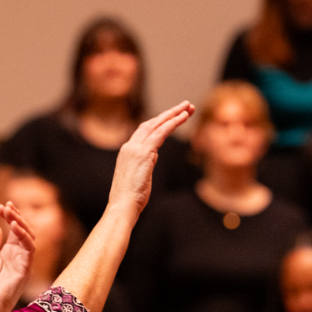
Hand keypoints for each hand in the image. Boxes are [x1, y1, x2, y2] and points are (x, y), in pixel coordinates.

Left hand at [0, 202, 34, 311]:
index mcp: (10, 253)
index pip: (15, 231)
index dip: (11, 217)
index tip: (2, 206)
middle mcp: (19, 256)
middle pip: (23, 231)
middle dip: (15, 216)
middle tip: (5, 206)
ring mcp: (24, 262)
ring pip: (29, 237)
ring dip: (20, 223)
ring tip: (9, 213)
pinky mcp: (26, 269)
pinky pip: (30, 249)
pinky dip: (23, 236)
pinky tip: (14, 227)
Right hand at [109, 101, 194, 217]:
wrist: (123, 206)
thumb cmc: (131, 197)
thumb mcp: (141, 176)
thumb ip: (147, 162)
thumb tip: (154, 155)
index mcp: (127, 152)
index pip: (144, 131)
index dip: (160, 122)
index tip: (173, 117)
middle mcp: (130, 146)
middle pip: (151, 123)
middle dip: (169, 113)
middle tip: (185, 105)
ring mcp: (135, 148)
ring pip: (157, 124)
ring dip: (174, 114)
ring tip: (189, 107)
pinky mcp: (143, 153)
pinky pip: (161, 132)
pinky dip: (173, 123)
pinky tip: (183, 117)